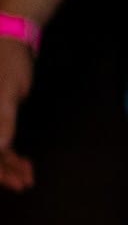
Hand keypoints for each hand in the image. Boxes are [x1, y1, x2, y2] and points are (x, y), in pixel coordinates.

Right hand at [0, 36, 31, 191]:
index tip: (11, 181)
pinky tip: (26, 164)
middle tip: (24, 183)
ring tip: (28, 178)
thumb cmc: (7, 62)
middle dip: (3, 171)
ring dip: (9, 165)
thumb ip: (2, 119)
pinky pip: (0, 141)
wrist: (10, 40)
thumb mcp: (7, 91)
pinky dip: (12, 154)